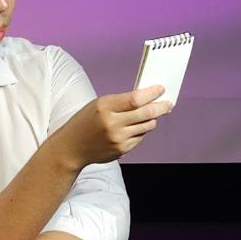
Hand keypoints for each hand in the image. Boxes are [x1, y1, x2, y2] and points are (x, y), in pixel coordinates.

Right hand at [49, 84, 172, 168]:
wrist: (71, 148)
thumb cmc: (85, 122)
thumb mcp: (98, 104)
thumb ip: (120, 101)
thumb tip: (145, 97)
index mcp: (104, 107)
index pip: (135, 99)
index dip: (151, 94)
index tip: (161, 89)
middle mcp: (112, 124)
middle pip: (146, 114)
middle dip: (161, 107)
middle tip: (168, 104)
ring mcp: (118, 139)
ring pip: (147, 126)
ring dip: (152, 119)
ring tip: (150, 115)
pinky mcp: (122, 150)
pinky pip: (140, 138)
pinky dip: (141, 131)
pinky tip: (135, 128)